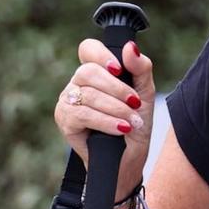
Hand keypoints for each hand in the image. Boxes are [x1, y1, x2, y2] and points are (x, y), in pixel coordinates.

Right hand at [53, 38, 156, 198]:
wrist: (128, 160)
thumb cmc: (134, 126)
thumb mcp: (144, 94)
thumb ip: (140, 69)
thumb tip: (130, 47)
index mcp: (95, 73)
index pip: (88, 49)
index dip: (101, 55)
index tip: (119, 69)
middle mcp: (77, 84)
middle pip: (88, 71)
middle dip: (117, 88)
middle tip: (134, 104)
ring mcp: (67, 102)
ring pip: (88, 94)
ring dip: (115, 108)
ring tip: (132, 122)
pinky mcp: (64, 121)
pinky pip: (82, 114)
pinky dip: (105, 121)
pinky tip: (120, 129)